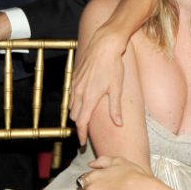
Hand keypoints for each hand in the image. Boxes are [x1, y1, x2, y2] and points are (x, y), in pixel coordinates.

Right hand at [70, 25, 126, 144]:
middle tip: (87, 131)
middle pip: (75, 116)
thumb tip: (118, 124)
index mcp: (89, 98)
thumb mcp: (117, 88)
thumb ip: (115, 108)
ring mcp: (75, 85)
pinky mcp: (74, 77)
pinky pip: (71, 95)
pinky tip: (84, 101)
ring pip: (72, 106)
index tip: (82, 143)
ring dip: (77, 113)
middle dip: (79, 125)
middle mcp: (79, 93)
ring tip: (86, 118)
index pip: (82, 122)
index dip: (81, 134)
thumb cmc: (113, 66)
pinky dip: (75, 102)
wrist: (104, 46)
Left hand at [81, 156, 155, 189]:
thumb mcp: (118, 161)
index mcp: (93, 175)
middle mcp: (91, 188)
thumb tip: (91, 164)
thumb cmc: (133, 175)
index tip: (102, 181)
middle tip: (109, 188)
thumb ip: (101, 161)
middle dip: (95, 189)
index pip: (85, 179)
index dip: (94, 179)